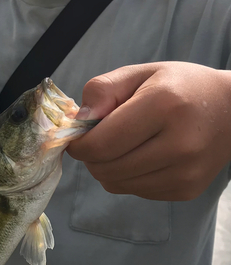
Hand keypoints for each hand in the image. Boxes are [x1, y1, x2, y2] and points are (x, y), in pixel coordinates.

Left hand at [67, 62, 230, 200]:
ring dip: (106, 169)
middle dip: (91, 157)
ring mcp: (184, 172)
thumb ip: (104, 89)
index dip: (79, 145)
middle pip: (104, 169)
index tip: (77, 138)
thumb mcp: (142, 73)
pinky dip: (127, 177)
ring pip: (115, 184)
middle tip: (99, 141)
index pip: (101, 145)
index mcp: (164, 106)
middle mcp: (179, 144)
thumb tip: (79, 120)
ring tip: (123, 147)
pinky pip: (134, 191)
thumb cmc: (181, 88)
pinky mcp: (186, 190)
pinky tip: (143, 158)